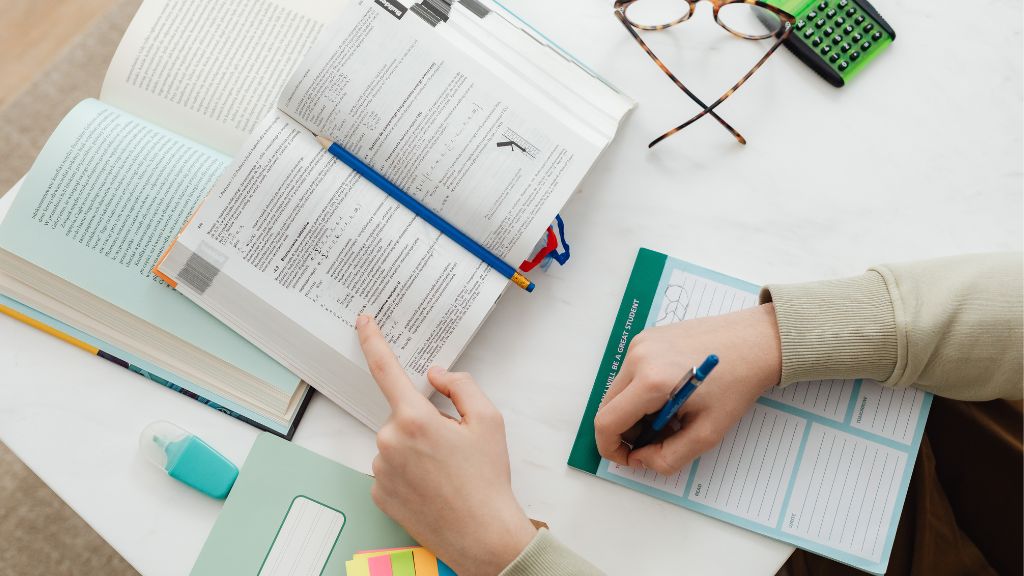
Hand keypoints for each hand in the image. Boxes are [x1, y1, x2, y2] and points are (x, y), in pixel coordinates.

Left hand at [356, 315, 535, 575]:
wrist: (482, 535)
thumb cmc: (488, 479)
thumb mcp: (489, 420)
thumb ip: (460, 385)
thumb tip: (435, 375)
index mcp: (414, 418)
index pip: (385, 369)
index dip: (372, 340)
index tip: (364, 321)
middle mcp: (389, 442)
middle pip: (403, 414)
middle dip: (425, 421)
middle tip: (454, 447)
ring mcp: (380, 469)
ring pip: (396, 442)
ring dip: (416, 448)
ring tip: (446, 472)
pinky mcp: (378, 493)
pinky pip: (390, 468)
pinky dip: (408, 471)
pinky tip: (431, 486)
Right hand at [594, 304, 781, 474]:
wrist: (756, 341)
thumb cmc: (737, 384)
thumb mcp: (707, 433)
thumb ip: (668, 457)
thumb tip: (641, 459)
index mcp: (651, 381)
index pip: (607, 422)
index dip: (612, 448)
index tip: (630, 459)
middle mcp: (638, 357)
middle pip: (608, 407)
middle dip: (626, 431)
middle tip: (658, 439)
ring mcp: (640, 343)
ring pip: (618, 391)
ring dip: (635, 412)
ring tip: (670, 415)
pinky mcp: (646, 337)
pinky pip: (630, 373)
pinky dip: (641, 392)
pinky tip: (671, 395)